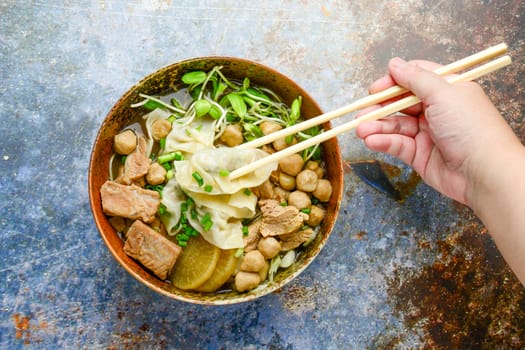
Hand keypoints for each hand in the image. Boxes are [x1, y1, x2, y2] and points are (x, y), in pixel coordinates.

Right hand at [355, 57, 516, 205]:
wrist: (483, 172)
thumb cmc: (471, 128)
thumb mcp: (443, 93)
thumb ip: (415, 78)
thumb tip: (394, 64)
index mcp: (447, 90)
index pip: (415, 78)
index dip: (393, 81)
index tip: (376, 88)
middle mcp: (437, 110)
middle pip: (400, 103)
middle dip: (379, 107)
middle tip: (362, 112)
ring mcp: (427, 133)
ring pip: (395, 125)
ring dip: (376, 126)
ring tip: (360, 129)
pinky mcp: (419, 155)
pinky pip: (396, 144)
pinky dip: (382, 142)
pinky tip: (371, 140)